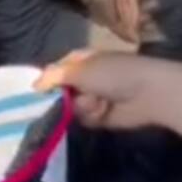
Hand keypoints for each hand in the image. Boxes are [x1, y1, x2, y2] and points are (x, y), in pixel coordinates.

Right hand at [36, 51, 166, 129]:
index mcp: (79, 61)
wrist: (148, 93)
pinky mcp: (100, 117)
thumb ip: (54, 76)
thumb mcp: (79, 69)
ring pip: (70, 108)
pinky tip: (102, 112)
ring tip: (97, 103)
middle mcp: (84, 79)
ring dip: (82, 107)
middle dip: (62, 98)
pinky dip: (91, 116)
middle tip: (67, 99)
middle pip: (59, 93)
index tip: (37, 92)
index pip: (54, 71)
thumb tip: (34, 85)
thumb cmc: (113, 73)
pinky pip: (83, 120)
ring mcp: (92, 99)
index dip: (46, 81)